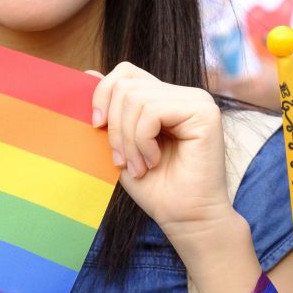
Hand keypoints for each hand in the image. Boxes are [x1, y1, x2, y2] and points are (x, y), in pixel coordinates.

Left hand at [89, 62, 236, 242]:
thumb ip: (110, 112)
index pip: (125, 73)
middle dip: (114, 126)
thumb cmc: (155, 188)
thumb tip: (88, 73)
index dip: (103, 94)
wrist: (186, 219)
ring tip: (138, 166)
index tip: (96, 127)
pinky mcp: (204, 112)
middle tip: (122, 160)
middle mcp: (184, 94)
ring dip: (128, 140)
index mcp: (167, 98)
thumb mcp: (121, 145)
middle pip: (127, 84)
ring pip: (136, 99)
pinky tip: (153, 162)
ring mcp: (197, 100)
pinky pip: (152, 112)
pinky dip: (142, 141)